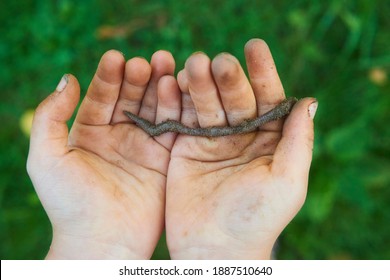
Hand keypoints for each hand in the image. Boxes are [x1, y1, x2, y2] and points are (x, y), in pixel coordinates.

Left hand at [27, 50, 180, 258]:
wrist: (102, 241)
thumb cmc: (68, 203)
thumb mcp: (46, 157)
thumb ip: (50, 115)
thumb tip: (67, 77)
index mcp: (90, 133)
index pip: (101, 95)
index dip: (108, 76)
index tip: (116, 58)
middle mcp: (119, 136)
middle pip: (132, 97)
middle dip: (140, 77)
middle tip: (149, 60)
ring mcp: (144, 147)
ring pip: (155, 108)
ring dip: (161, 86)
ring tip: (166, 65)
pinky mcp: (165, 159)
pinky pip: (173, 128)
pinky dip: (177, 108)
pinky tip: (178, 89)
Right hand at [165, 39, 316, 258]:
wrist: (215, 249)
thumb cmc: (257, 219)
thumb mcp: (287, 181)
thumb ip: (298, 142)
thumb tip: (308, 102)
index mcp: (268, 140)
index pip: (268, 98)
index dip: (263, 73)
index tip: (254, 47)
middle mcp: (241, 135)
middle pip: (235, 97)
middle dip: (227, 78)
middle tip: (217, 60)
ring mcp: (211, 140)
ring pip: (206, 104)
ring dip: (199, 83)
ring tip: (193, 63)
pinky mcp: (185, 148)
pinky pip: (181, 119)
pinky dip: (175, 101)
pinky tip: (171, 82)